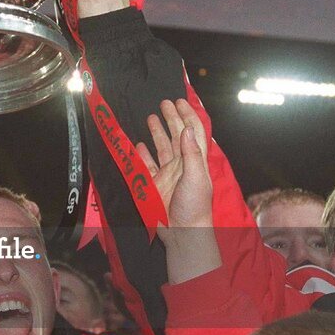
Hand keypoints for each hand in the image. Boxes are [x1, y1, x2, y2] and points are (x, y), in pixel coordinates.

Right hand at [136, 99, 211, 231]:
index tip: (180, 102)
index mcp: (195, 161)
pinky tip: (138, 145)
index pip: (193, 132)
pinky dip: (142, 154)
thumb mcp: (197, 178)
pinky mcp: (154, 184)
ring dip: (157, 132)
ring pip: (162, 147)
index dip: (188, 116)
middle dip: (171, 118)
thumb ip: (191, 154)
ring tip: (150, 117)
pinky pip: (147, 165)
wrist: (182, 232)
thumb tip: (187, 129)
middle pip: (177, 136)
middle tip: (164, 102)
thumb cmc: (194, 206)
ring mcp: (167, 174)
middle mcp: (181, 164)